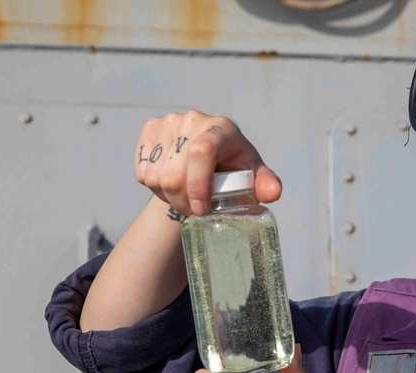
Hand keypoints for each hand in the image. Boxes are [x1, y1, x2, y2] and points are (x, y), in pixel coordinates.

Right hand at [133, 110, 281, 215]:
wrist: (206, 164)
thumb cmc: (234, 172)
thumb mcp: (252, 179)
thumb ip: (264, 184)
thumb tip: (273, 192)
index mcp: (224, 128)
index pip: (202, 151)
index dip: (197, 184)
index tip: (201, 209)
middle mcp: (195, 119)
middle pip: (174, 172)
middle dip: (183, 201)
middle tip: (195, 209)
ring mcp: (170, 121)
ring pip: (155, 175)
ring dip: (167, 196)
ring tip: (184, 194)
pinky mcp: (151, 128)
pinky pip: (142, 170)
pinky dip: (153, 186)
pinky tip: (170, 182)